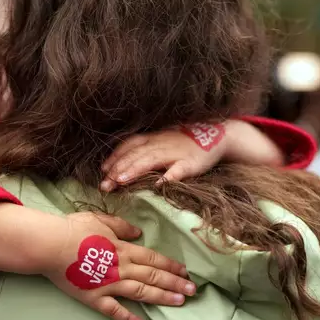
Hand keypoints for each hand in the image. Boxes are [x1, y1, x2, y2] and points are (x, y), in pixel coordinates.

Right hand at [41, 212, 195, 319]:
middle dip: (175, 284)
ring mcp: (108, 284)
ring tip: (179, 302)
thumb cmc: (73, 229)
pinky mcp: (94, 297)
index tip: (185, 271)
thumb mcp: (100, 219)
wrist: (50, 245)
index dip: (170, 265)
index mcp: (123, 249)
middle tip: (192, 291)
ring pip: (140, 292)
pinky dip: (128, 318)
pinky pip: (114, 310)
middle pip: (153, 276)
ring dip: (161, 298)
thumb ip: (122, 226)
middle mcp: (121, 268)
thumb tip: (139, 232)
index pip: (153, 258)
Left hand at [100, 124, 227, 190]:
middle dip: (118, 169)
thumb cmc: (184, 141)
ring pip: (151, 160)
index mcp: (153, 138)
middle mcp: (161, 143)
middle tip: (104, 185)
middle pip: (136, 155)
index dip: (115, 157)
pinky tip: (158, 185)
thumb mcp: (162, 141)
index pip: (129, 146)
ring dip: (135, 170)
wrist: (216, 134)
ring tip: (121, 181)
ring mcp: (175, 152)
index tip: (103, 170)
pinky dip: (168, 177)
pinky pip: (178, 170)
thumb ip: (144, 150)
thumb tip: (120, 165)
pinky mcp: (191, 163)